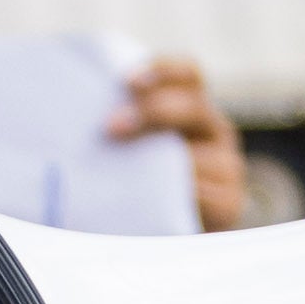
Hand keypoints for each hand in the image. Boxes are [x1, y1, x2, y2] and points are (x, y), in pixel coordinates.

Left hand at [110, 53, 254, 238]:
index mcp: (191, 106)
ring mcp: (226, 166)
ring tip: (128, 171)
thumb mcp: (131, 144)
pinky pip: (211, 196)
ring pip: (202, 155)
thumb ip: (120, 123)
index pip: (188, 74)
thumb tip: (74, 104)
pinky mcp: (229, 202)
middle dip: (153, 113)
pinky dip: (185, 195)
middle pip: (194, 107)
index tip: (126, 81)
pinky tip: (157, 199)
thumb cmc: (136, 180)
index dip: (161, 71)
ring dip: (164, 161)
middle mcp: (214, 130)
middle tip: (111, 126)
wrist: (164, 232)